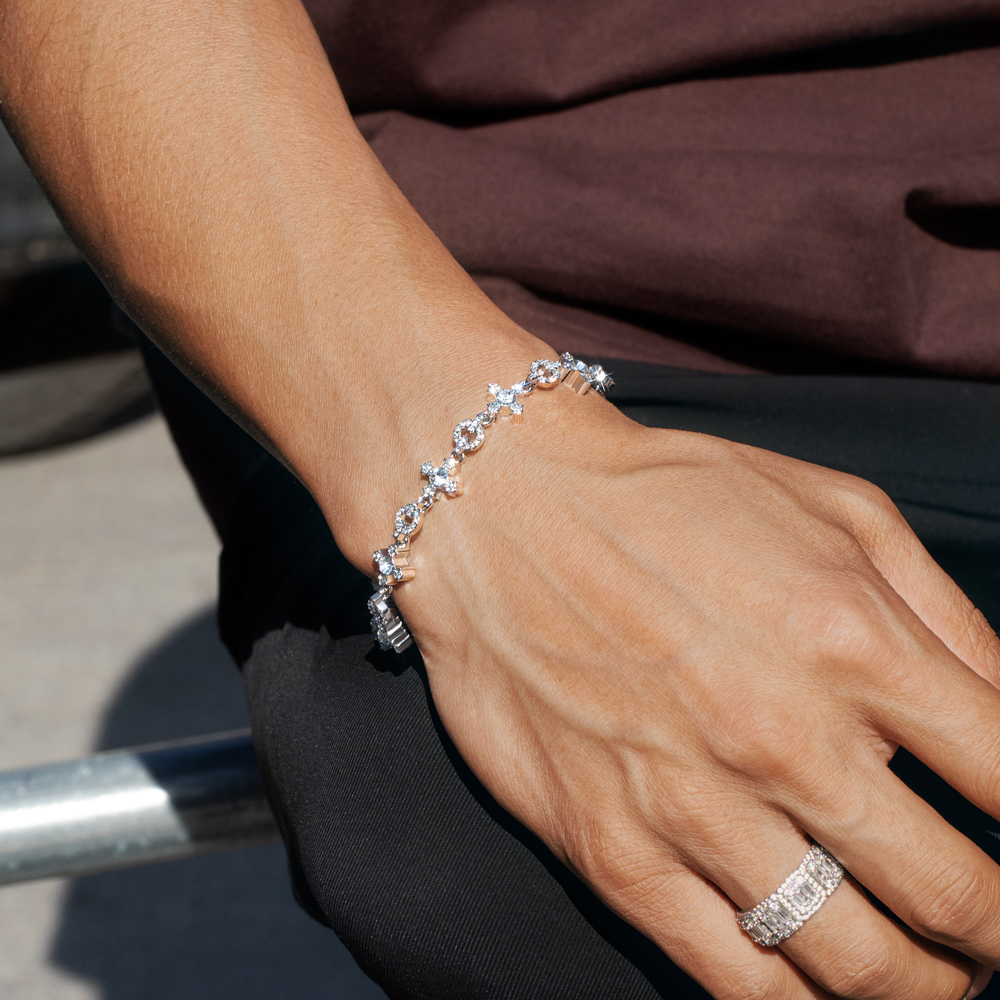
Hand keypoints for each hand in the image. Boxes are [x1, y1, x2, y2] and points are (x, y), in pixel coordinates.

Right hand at [396, 386, 999, 999]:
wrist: (504, 511)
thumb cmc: (669, 499)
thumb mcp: (835, 509)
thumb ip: (949, 613)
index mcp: (857, 643)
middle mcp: (786, 737)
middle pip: (959, 901)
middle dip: (997, 932)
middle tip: (988, 930)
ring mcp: (694, 805)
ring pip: (859, 968)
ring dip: (919, 986)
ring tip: (924, 970)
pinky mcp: (614, 851)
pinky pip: (737, 982)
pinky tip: (817, 977)